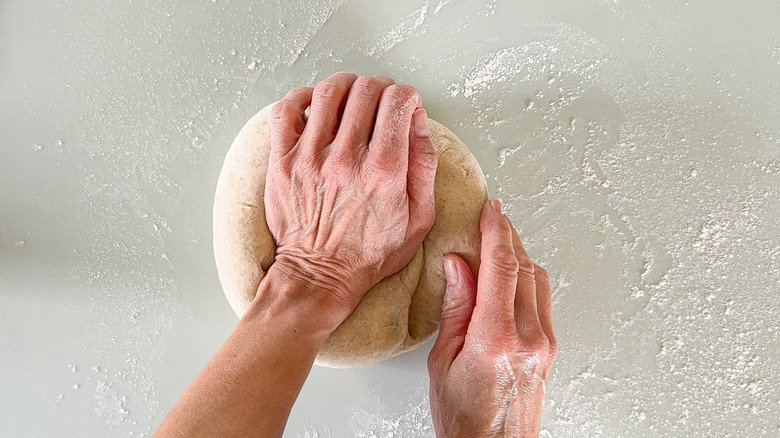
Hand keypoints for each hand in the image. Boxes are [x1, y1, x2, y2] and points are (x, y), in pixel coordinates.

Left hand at [264, 72, 437, 328]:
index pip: (398, 102)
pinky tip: (316, 106)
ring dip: (346, 86)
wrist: (319, 276)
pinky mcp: (282, 162)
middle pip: (365, 90)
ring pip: (328, 91)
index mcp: (384, 172)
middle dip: (380, 88)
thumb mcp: (419, 218)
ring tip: (352, 98)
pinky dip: (302, 96)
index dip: (407, 97)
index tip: (405, 107)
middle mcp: (346, 160)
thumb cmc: (368, 253)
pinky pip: (286, 109)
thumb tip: (419, 122)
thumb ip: (425, 166)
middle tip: (381, 101)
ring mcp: (310, 158)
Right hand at [427, 200, 556, 436]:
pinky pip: (542, 299)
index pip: (501, 268)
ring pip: (538, 280)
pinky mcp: (550, 348)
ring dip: (518, 255)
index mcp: (496, 338)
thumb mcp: (444, 359)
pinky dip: (526, 277)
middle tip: (491, 217)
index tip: (490, 209)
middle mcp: (528, 338)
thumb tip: (457, 265)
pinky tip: (510, 273)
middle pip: (524, 268)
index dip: (496, 232)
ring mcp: (544, 343)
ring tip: (498, 241)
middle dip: (507, 237)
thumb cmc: (463, 416)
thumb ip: (456, 307)